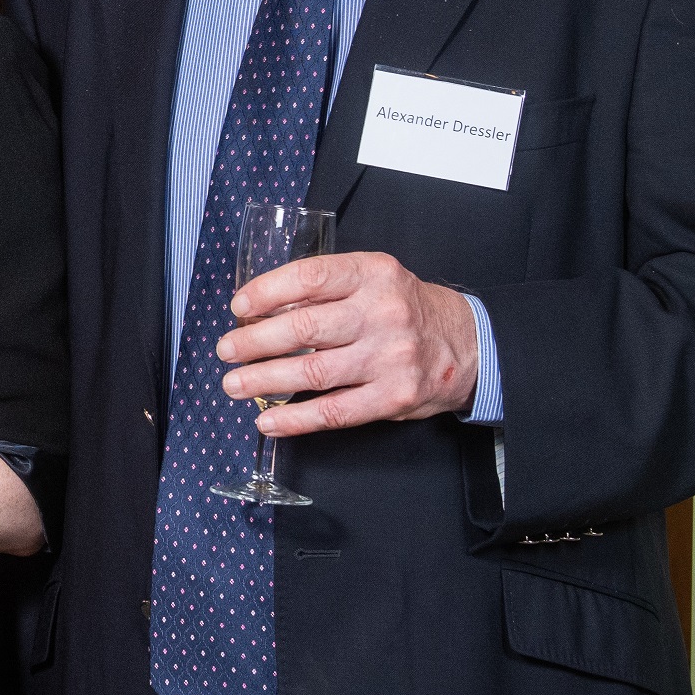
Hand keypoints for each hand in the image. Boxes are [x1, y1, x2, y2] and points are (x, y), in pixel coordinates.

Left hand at [215, 250, 478, 433]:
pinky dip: (295, 420)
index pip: (310, 277)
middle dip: (254, 341)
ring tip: (235, 384)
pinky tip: (269, 421)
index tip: (239, 307)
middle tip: (227, 350)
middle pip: (304, 328)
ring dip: (264, 381)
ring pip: (312, 373)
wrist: (467, 344)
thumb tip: (261, 309)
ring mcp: (389, 358)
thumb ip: (327, 288)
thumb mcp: (374, 279)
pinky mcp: (393, 397)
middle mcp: (382, 313)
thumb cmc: (406, 309)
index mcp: (373, 274)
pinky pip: (334, 412)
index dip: (266, 292)